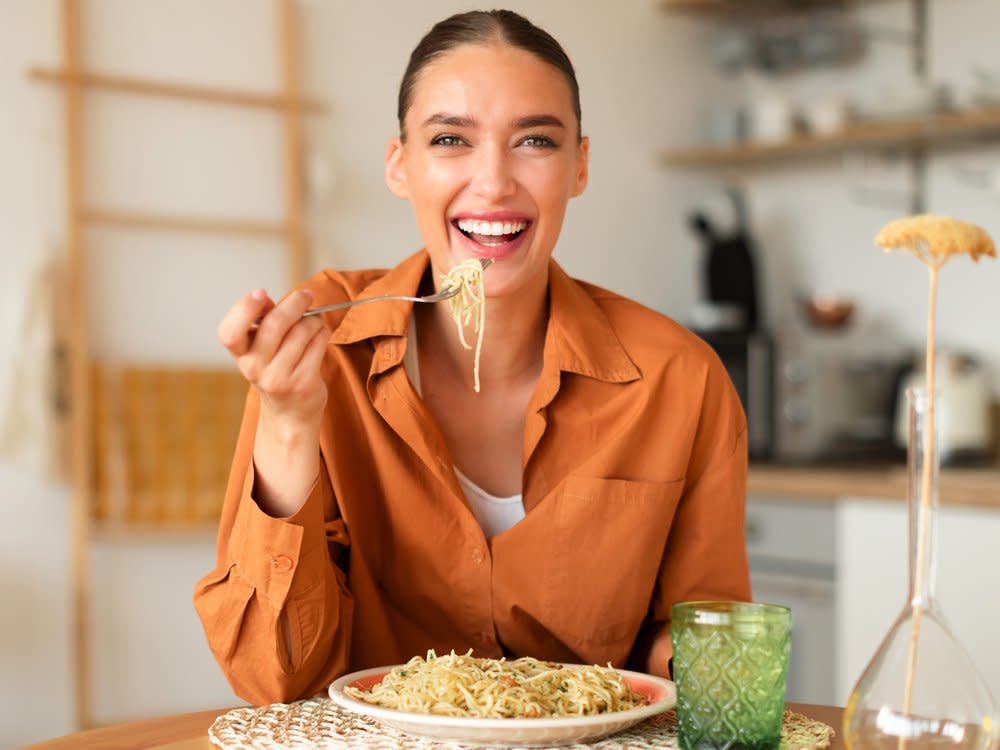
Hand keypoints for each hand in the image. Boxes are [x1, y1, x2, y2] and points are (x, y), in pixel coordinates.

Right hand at [218, 287, 329, 432]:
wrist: (290, 412)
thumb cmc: (276, 369)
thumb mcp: (260, 348)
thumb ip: (262, 321)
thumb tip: (267, 299)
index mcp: (240, 354)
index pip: (230, 332)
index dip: (244, 309)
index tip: (261, 293)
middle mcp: (254, 368)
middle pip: (275, 324)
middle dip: (295, 303)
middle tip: (306, 295)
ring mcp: (279, 378)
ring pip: (302, 331)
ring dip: (314, 319)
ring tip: (315, 321)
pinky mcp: (303, 382)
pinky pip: (318, 344)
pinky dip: (323, 333)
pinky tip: (320, 335)